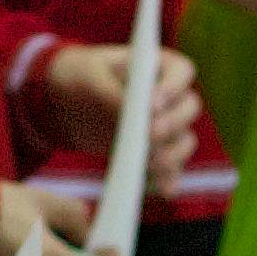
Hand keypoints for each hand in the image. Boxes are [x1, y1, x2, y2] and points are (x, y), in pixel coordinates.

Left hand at [40, 46, 203, 197]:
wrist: (67, 104)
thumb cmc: (81, 76)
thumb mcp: (88, 75)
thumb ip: (108, 90)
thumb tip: (128, 110)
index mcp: (159, 65)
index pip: (182, 72)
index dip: (173, 88)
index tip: (152, 105)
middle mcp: (171, 96)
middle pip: (190, 108)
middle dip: (173, 123)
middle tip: (150, 134)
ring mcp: (167, 126)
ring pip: (185, 141)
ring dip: (172, 154)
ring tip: (147, 163)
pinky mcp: (157, 152)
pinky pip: (172, 168)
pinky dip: (168, 179)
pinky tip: (160, 190)